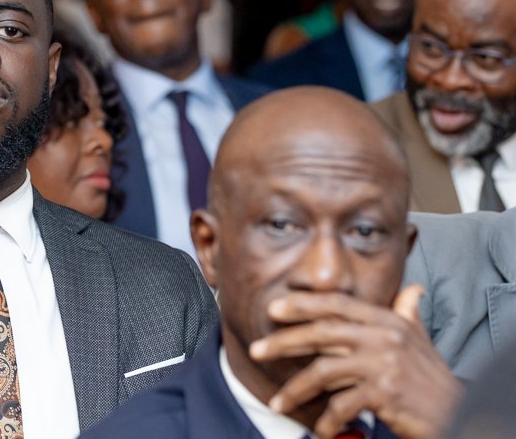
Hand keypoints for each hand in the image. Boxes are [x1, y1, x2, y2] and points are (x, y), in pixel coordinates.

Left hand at [248, 286, 459, 438]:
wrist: (459, 414)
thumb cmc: (432, 378)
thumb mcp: (420, 341)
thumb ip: (407, 315)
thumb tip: (411, 290)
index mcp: (386, 321)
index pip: (336, 305)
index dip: (303, 305)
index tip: (274, 309)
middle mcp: (383, 337)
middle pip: (321, 333)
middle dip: (284, 341)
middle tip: (256, 350)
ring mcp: (383, 364)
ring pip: (324, 371)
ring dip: (295, 389)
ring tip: (278, 403)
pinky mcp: (384, 393)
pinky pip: (341, 404)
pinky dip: (326, 419)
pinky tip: (319, 429)